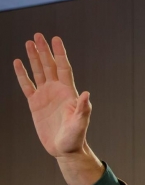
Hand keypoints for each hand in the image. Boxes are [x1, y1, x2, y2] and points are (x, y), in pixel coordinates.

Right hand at [13, 34, 90, 158]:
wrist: (65, 149)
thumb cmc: (75, 137)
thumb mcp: (80, 123)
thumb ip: (83, 109)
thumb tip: (86, 94)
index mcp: (68, 92)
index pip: (63, 67)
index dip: (59, 53)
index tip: (55, 39)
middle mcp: (57, 90)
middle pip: (49, 65)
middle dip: (44, 50)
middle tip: (38, 35)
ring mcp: (45, 96)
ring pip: (38, 72)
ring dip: (34, 58)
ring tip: (29, 43)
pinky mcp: (35, 104)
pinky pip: (27, 85)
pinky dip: (22, 74)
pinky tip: (18, 63)